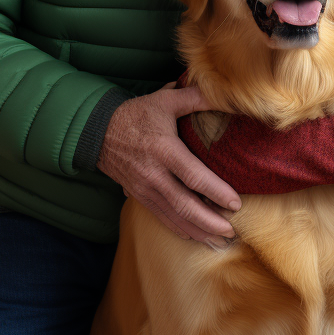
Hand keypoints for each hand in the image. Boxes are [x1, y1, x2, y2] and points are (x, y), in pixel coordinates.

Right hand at [97, 83, 240, 246]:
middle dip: (210, 221)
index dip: (215, 191)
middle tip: (231, 230)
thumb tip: (223, 94)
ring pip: (174, 217)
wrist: (97, 132)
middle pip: (184, 205)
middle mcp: (154, 174)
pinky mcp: (139, 197)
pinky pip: (162, 218)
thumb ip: (194, 97)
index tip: (235, 203)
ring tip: (221, 240)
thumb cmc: (136, 115)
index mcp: (163, 150)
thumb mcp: (165, 100)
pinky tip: (196, 236)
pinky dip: (180, 229)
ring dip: (198, 231)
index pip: (192, 176)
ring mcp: (145, 189)